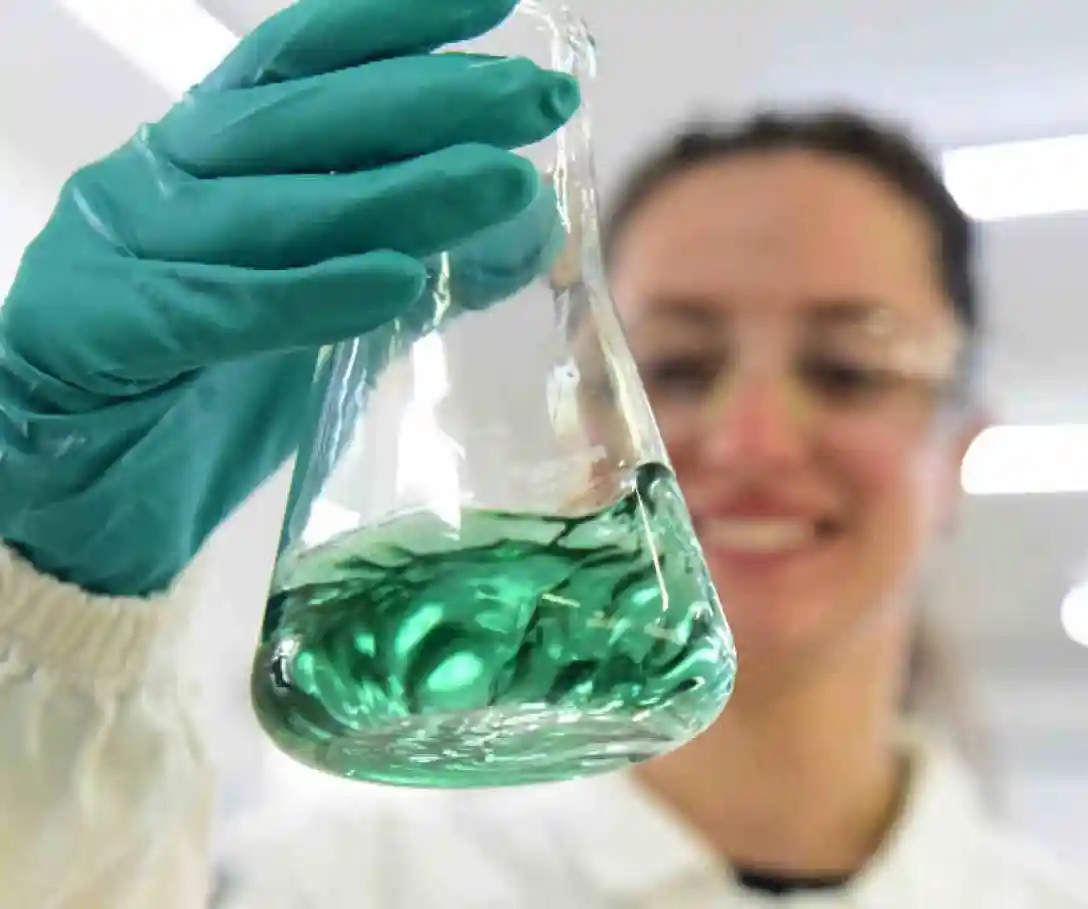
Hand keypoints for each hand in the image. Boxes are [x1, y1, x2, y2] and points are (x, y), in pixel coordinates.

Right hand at [0, 0, 578, 596]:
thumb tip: (530, 224)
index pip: (303, 61)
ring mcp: (126, 248)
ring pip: (276, 206)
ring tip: (504, 182)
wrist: (88, 487)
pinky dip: (314, 293)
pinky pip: (222, 307)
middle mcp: (163, 179)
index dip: (396, 23)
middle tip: (538, 100)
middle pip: (304, 119)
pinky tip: (398, 282)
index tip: (497, 5)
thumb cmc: (207, 387)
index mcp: (210, 155)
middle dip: (431, 101)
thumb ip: (404, 255)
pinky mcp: (106, 330)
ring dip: (400, 191)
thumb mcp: (319, 305)